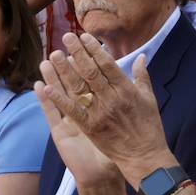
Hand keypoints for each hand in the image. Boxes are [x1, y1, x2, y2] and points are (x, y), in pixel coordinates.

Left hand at [37, 33, 173, 184]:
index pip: (107, 64)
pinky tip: (46, 87)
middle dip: (77, 53)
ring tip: (53, 55)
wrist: (144, 157)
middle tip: (66, 37)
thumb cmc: (149, 128)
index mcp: (127, 90)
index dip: (94, 50)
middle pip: (91, 72)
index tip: (84, 37)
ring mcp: (99, 113)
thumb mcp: (150, 99)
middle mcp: (112, 99)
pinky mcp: (90, 128)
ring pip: (79, 88)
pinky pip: (72, 111)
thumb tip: (140, 56)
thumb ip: (142, 77)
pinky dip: (59, 99)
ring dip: (64, 70)